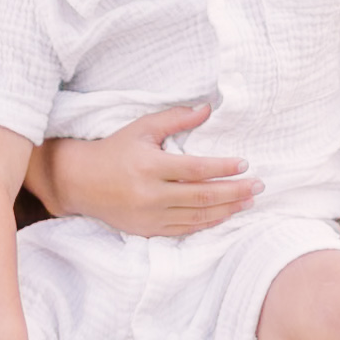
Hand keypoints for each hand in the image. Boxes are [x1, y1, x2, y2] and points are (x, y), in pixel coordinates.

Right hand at [43, 103, 259, 235]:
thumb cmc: (114, 149)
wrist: (80, 182)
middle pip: (202, 195)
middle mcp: (150, 194)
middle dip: (235, 191)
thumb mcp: (142, 128)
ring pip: (197, 216)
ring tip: (248, 201)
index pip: (196, 169)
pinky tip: (224, 215)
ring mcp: (149, 216)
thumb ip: (175, 119)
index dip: (223, 167)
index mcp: (149, 166)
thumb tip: (207, 109)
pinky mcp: (148, 230)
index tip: (245, 164)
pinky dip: (207, 222)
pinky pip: (185, 229)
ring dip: (227, 209)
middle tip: (259, 186)